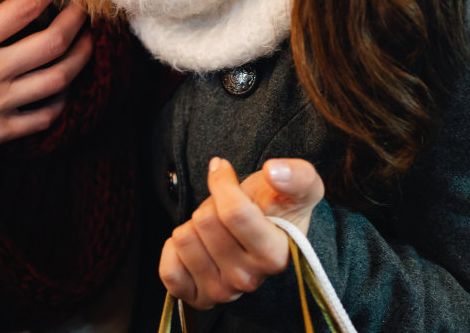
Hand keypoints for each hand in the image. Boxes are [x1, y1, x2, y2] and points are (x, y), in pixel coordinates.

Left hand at [159, 157, 324, 309]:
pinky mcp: (197, 298)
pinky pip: (169, 270)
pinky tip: (195, 246)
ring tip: (213, 230)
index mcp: (275, 255)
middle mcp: (249, 280)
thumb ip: (297, 175)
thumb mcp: (301, 186)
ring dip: (193, 226)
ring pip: (183, 240)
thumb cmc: (277, 208)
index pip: (233, 212)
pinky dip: (174, 251)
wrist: (263, 238)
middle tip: (224, 211)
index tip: (223, 170)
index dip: (221, 181)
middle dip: (209, 205)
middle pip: (204, 221)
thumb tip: (273, 171)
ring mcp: (223, 292)